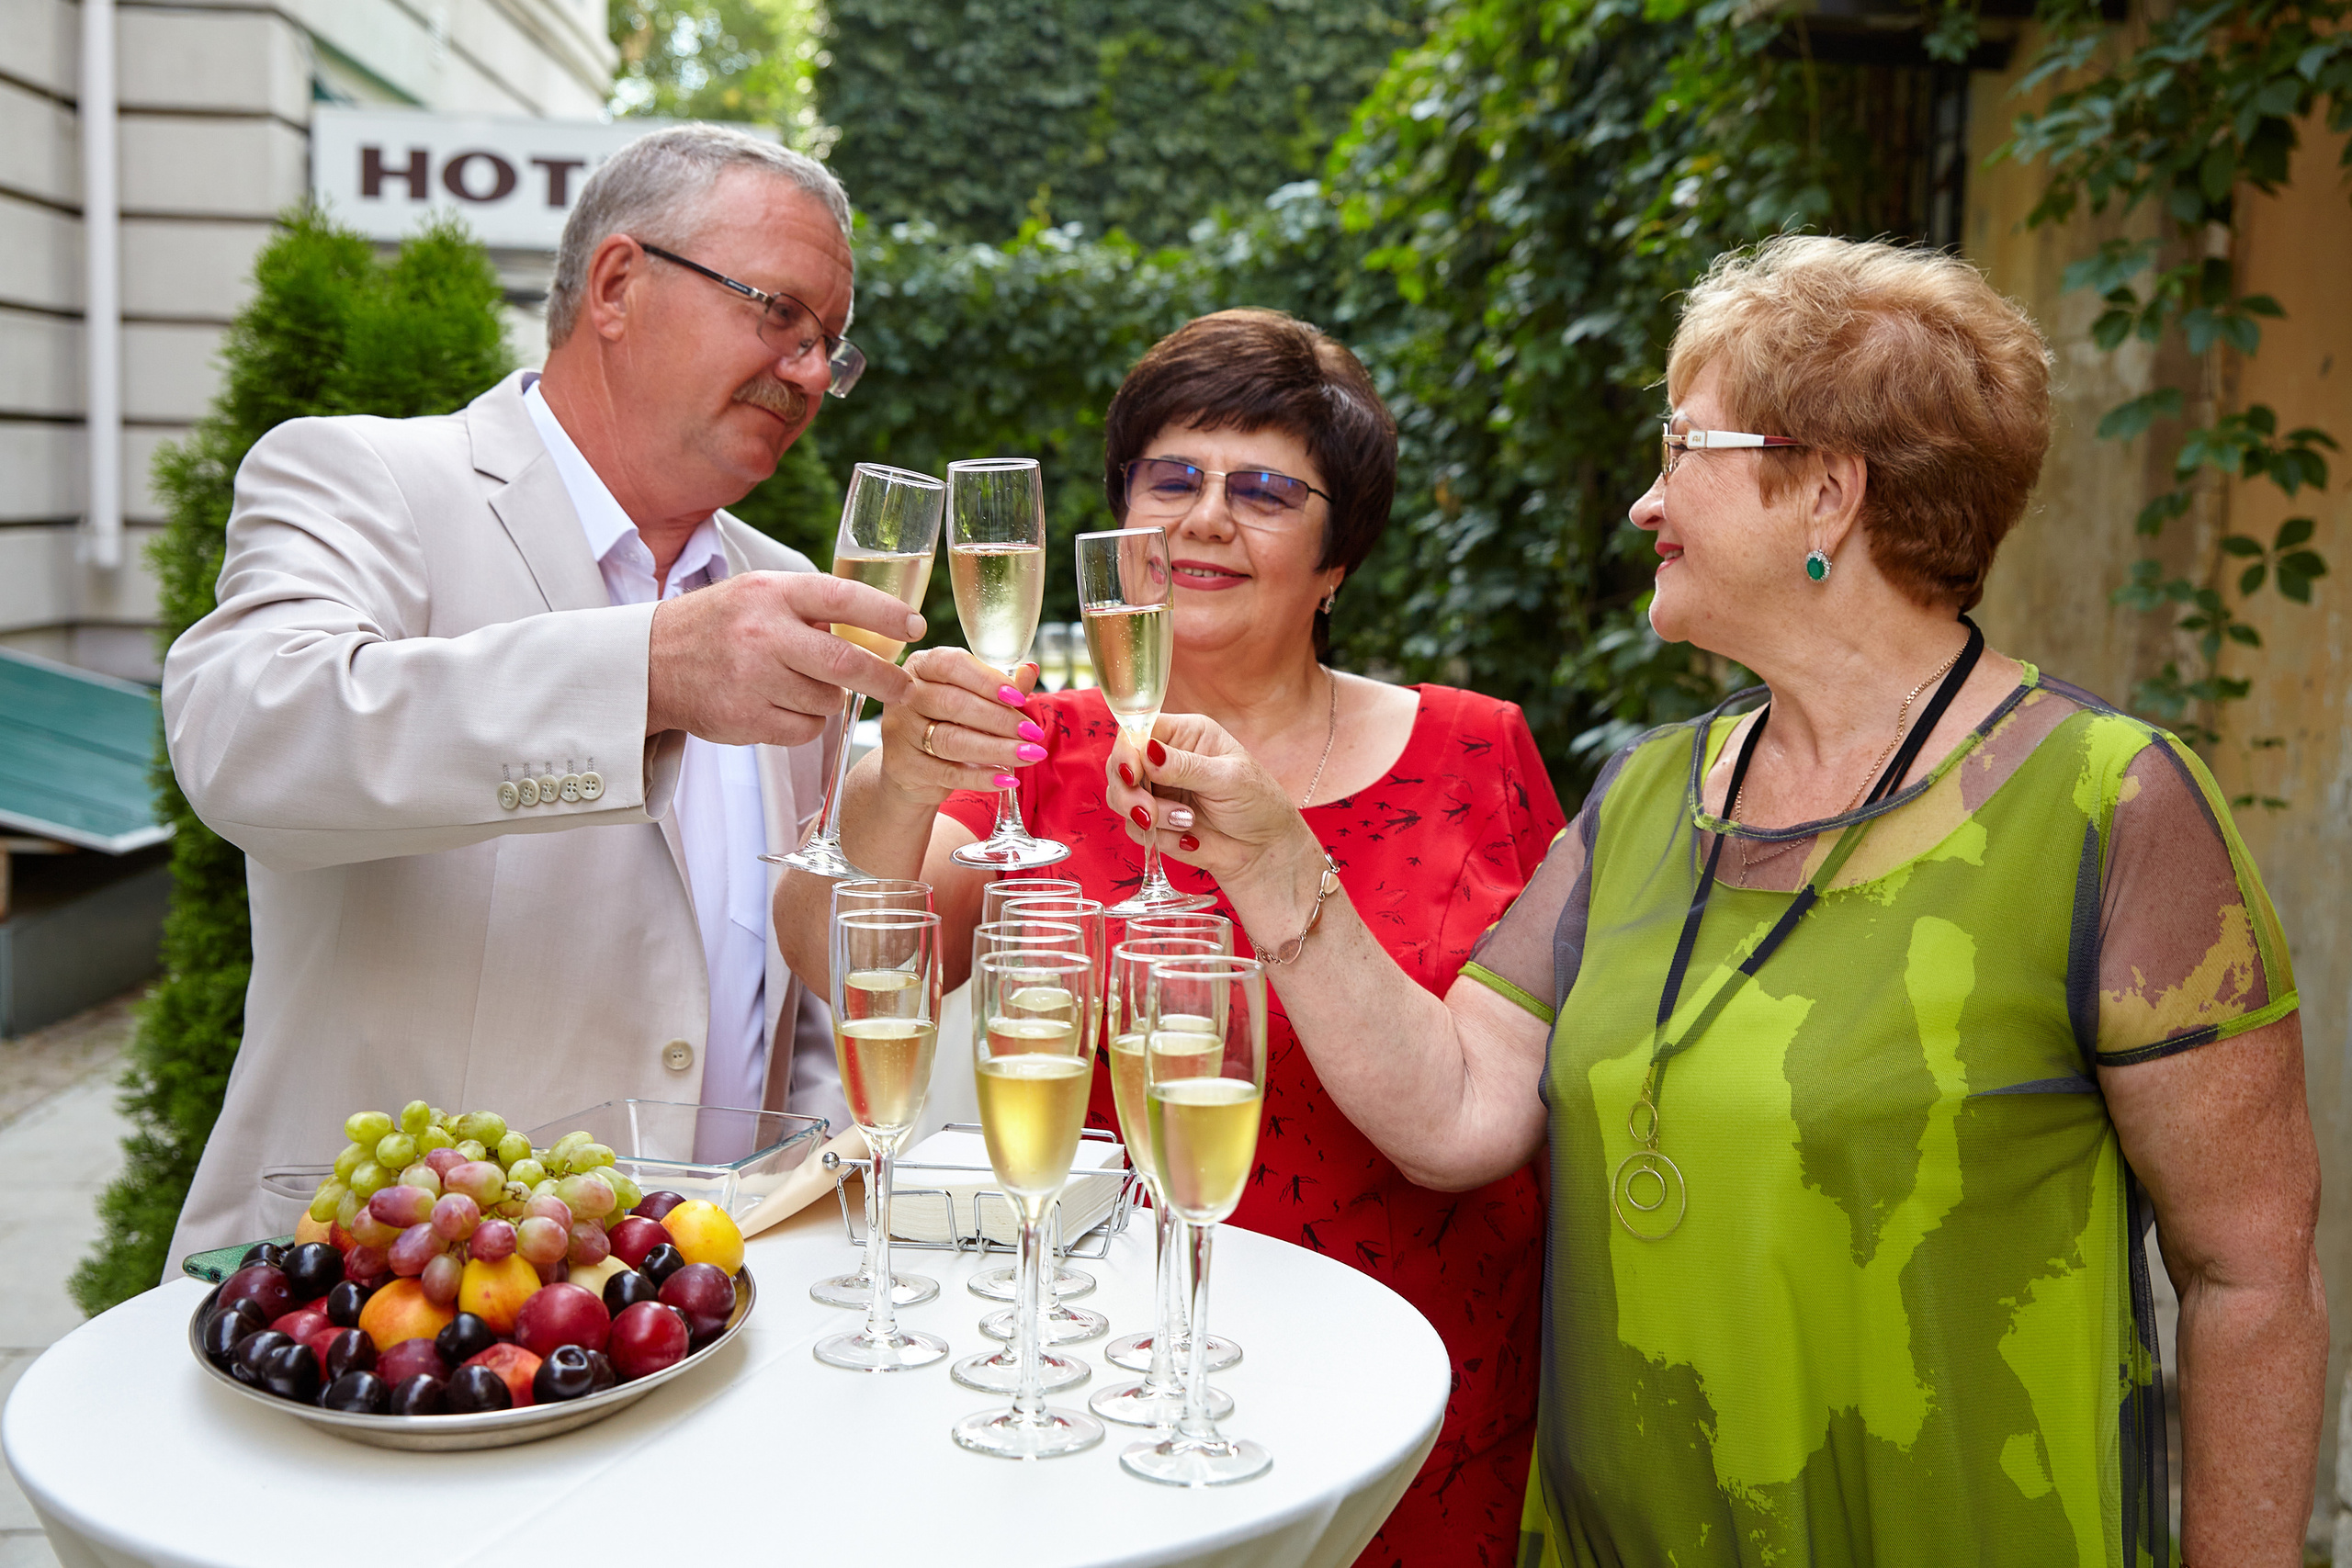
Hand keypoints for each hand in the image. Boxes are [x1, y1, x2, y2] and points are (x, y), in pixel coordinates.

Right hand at [645, 570, 923, 746]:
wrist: (651, 664)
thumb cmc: (719, 625)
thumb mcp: (760, 595)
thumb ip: (811, 606)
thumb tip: (874, 631)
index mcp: (771, 593)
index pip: (843, 597)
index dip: (887, 613)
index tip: (916, 627)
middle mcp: (763, 633)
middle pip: (847, 663)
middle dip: (886, 679)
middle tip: (904, 688)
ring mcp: (752, 679)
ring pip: (828, 702)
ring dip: (830, 700)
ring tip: (802, 686)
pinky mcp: (745, 719)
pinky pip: (804, 730)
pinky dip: (806, 724)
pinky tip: (781, 707)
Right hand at [873, 648, 1040, 807]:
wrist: (912, 767)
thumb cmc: (946, 722)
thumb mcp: (971, 698)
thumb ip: (999, 685)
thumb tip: (1029, 672)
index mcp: (922, 667)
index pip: (952, 665)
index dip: (987, 680)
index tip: (1018, 696)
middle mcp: (905, 696)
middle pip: (954, 704)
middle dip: (999, 719)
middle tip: (1032, 732)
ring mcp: (901, 732)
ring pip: (952, 740)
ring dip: (996, 749)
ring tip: (1028, 754)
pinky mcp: (905, 767)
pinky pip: (948, 772)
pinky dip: (981, 776)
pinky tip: (1006, 778)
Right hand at [1101, 714, 1320, 894]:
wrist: (1265, 850)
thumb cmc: (1258, 804)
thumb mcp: (1228, 779)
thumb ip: (1185, 766)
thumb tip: (1147, 751)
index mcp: (1186, 734)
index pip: (1138, 729)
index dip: (1126, 750)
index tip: (1131, 774)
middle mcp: (1166, 759)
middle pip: (1119, 764)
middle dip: (1129, 792)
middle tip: (1149, 814)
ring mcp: (1158, 791)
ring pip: (1120, 797)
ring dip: (1146, 816)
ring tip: (1185, 822)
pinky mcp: (1155, 822)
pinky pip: (1135, 829)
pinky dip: (1159, 837)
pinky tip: (1190, 839)